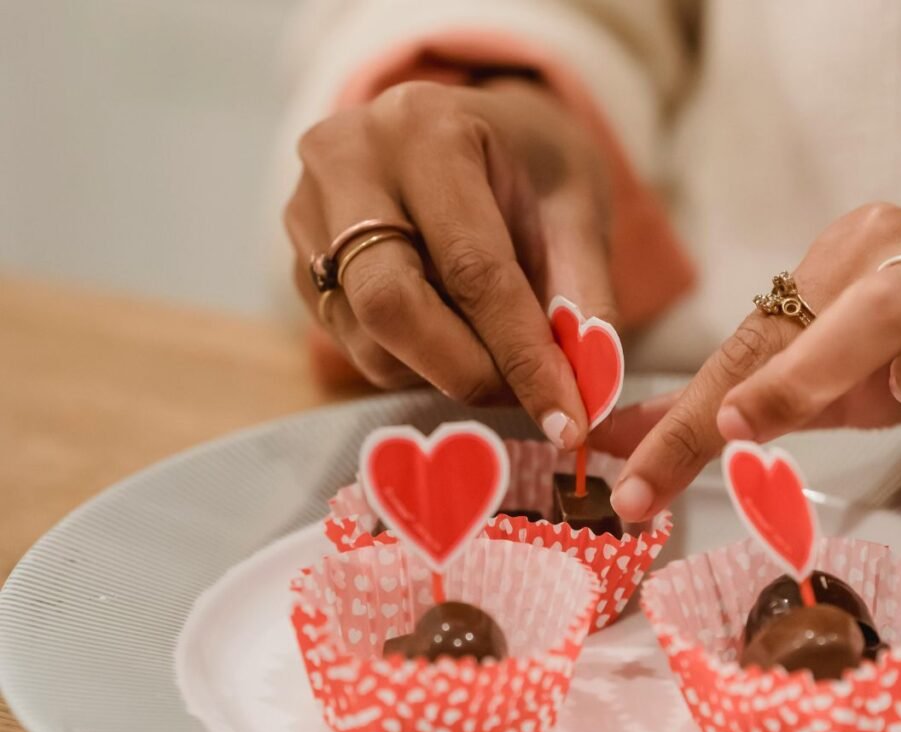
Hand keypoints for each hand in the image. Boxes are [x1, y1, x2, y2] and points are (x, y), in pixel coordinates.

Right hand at [285, 79, 614, 448]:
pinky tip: (447, 328)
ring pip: (367, 337)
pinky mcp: (294, 259)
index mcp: (427, 128)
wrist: (464, 132)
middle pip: (390, 304)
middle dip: (466, 372)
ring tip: (493, 351)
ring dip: (440, 371)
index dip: (522, 355)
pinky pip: (350, 341)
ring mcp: (306, 210)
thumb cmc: (527, 166)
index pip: (472, 268)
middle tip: (522, 398)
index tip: (565, 420)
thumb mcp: (577, 210)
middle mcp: (347, 160)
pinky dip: (410, 361)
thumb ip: (585, 297)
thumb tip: (591, 396)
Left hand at [594, 204, 900, 519]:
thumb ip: (727, 404)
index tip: (636, 491)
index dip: (690, 425)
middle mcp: (898, 251)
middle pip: (845, 314)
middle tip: (738, 429)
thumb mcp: (814, 376)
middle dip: (792, 380)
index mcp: (834, 263)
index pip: (749, 348)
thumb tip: (623, 442)